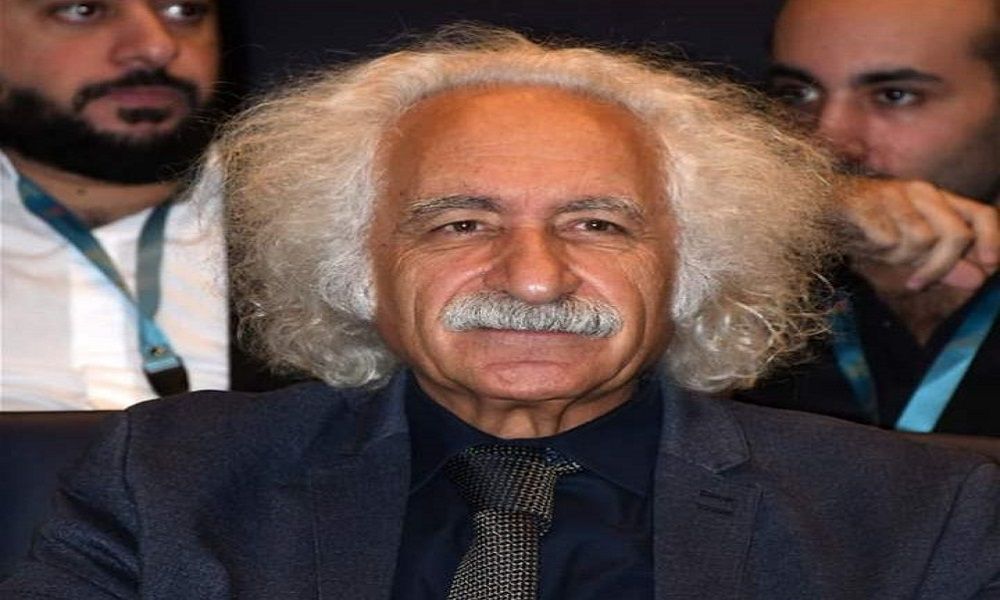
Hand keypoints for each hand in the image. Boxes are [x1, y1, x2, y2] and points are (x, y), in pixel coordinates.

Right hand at [836, 178, 999, 291]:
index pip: (981, 215)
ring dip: (899, 258)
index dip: (992, 241)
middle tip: (916, 284)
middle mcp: (919, 191)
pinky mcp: (864, 203)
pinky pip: (886, 238)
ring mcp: (891, 195)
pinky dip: (876, 248)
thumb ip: (943, 262)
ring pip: (920, 240)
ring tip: (878, 252)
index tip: (989, 267)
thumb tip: (980, 279)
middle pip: (954, 235)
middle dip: (939, 267)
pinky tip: (861, 243)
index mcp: (936, 198)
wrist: (812, 207)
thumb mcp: (907, 247)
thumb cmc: (864, 226)